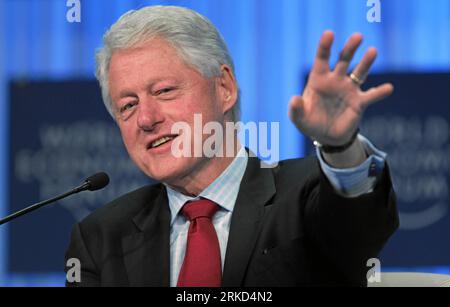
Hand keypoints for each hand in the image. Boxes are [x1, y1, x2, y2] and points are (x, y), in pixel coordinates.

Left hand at [288, 31, 393, 145]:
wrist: (325, 137)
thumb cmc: (309, 123)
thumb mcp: (298, 118)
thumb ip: (295, 109)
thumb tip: (294, 99)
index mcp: (319, 80)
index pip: (322, 59)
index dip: (325, 46)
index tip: (329, 33)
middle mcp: (336, 81)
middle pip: (344, 60)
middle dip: (350, 48)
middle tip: (357, 36)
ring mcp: (349, 90)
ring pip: (359, 72)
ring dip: (366, 62)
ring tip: (372, 51)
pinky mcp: (359, 103)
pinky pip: (371, 96)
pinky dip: (379, 92)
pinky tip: (388, 88)